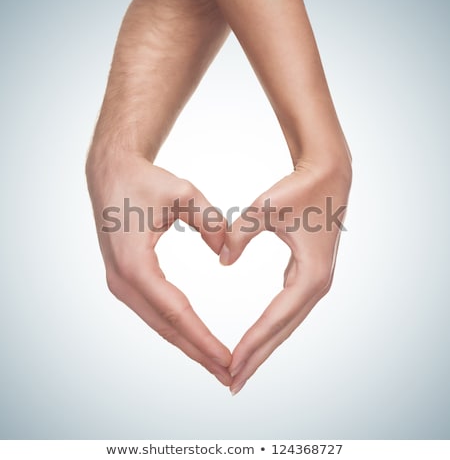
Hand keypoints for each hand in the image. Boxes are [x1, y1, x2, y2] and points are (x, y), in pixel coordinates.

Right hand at [86, 153, 231, 385]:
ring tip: (216, 363)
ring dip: (187, 344)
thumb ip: (211, 222)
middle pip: (166, 327)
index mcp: (134, 263)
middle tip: (228, 374)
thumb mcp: (184, 192)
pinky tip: (193, 338)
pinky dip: (176, 328)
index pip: (175, 311)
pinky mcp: (125, 280)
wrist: (111, 176)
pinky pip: (154, 311)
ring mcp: (121, 283)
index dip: (202, 337)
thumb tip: (226, 252)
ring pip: (158, 323)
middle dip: (198, 352)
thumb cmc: (144, 182)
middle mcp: (123, 280)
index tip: (227, 358)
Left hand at [220, 161, 351, 394]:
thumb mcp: (264, 208)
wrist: (328, 176)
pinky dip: (270, 325)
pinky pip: (286, 307)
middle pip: (283, 329)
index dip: (253, 342)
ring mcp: (314, 281)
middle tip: (233, 383)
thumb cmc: (301, 189)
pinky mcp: (307, 275)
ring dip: (264, 345)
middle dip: (258, 356)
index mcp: (311, 275)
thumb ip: (239, 234)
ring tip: (241, 368)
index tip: (231, 364)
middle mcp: (316, 285)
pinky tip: (257, 337)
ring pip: (285, 322)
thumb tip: (223, 261)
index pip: (276, 317)